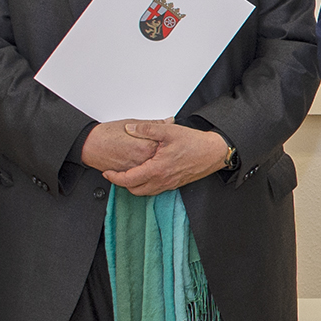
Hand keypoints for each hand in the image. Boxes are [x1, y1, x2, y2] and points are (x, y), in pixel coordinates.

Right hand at [81, 120, 160, 173]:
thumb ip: (153, 124)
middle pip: (160, 158)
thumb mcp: (133, 123)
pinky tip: (143, 161)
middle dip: (162, 152)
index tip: (167, 138)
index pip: (166, 145)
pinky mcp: (130, 175)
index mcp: (146, 147)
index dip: (167, 140)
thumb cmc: (108, 134)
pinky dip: (144, 168)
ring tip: (149, 153)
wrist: (91, 146)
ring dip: (153, 161)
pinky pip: (142, 174)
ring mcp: (136, 170)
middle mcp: (143, 161)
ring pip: (152, 167)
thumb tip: (168, 121)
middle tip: (159, 146)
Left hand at [104, 122, 228, 196]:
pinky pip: (154, 190)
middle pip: (134, 190)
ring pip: (144, 192)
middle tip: (114, 173)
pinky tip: (144, 174)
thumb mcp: (168, 131)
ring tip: (127, 174)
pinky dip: (145, 185)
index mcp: (157, 169)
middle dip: (122, 183)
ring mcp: (168, 184)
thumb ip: (146, 129)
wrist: (213, 153)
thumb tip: (130, 128)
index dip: (114, 177)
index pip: (129, 180)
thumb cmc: (194, 143)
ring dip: (133, 186)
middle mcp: (162, 181)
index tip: (107, 172)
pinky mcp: (174, 184)